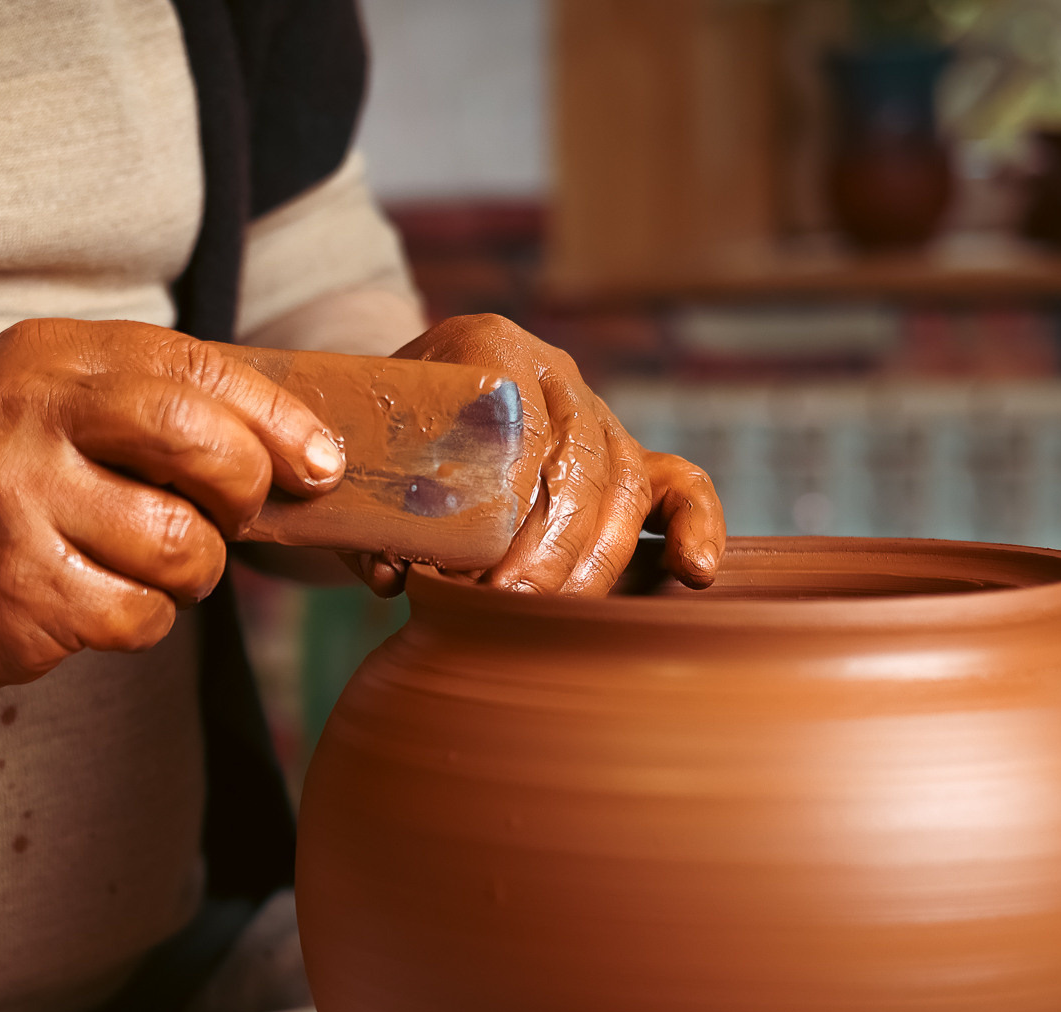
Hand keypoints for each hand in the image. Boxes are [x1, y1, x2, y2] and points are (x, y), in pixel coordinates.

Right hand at [0, 318, 345, 691]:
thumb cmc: (6, 481)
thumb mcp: (66, 409)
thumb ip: (166, 407)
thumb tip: (310, 452)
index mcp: (51, 358)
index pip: (194, 369)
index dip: (275, 419)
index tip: (320, 462)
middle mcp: (26, 420)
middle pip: (196, 443)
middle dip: (244, 491)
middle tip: (234, 515)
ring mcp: (14, 506)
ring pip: (178, 544)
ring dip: (193, 570)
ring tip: (153, 562)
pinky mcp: (17, 590)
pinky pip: (139, 615)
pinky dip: (145, 618)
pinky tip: (103, 599)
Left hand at [347, 315, 724, 597]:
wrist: (405, 412)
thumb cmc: (383, 446)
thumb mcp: (365, 467)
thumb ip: (370, 518)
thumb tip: (392, 575)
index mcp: (489, 347)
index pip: (524, 429)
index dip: (510, 508)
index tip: (475, 573)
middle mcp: (554, 373)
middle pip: (580, 464)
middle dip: (550, 550)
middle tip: (508, 606)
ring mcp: (596, 412)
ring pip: (626, 484)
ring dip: (594, 561)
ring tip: (551, 615)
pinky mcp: (626, 454)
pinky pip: (678, 482)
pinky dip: (695, 524)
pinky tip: (694, 571)